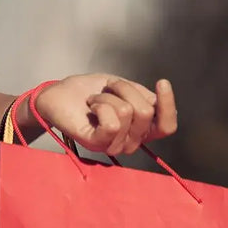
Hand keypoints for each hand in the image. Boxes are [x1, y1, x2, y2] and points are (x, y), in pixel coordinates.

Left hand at [32, 74, 177, 156]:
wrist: (58, 93)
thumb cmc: (90, 91)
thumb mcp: (123, 88)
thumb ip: (143, 97)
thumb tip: (159, 101)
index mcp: (140, 130)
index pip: (166, 126)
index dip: (169, 105)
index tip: (162, 82)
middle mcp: (130, 142)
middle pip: (146, 111)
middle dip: (125, 89)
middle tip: (107, 89)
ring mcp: (113, 145)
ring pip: (128, 112)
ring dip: (108, 96)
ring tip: (94, 100)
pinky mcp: (96, 143)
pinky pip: (112, 123)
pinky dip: (101, 105)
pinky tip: (91, 106)